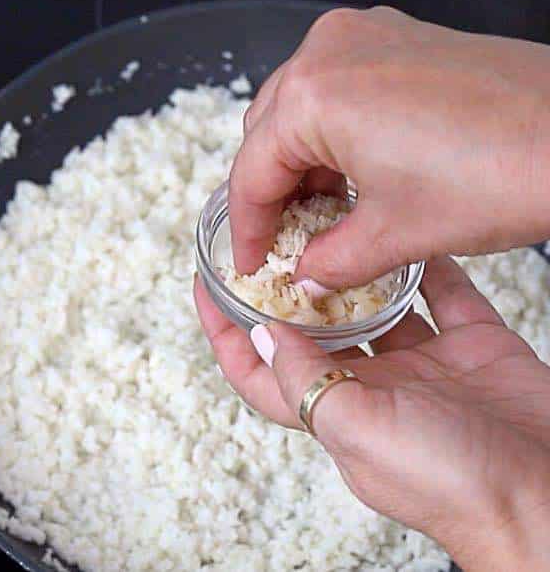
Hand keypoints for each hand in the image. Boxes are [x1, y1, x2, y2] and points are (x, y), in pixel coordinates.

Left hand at [194, 257, 549, 570]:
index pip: (261, 369)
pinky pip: (447, 297)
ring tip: (334, 226)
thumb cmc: (448, 483)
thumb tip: (261, 334)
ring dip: (359, 273)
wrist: (543, 496)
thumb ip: (305, 380)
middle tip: (274, 238)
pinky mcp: (476, 350)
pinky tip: (413, 236)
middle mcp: (374, 388)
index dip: (227, 331)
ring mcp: (426, 369)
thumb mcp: (357, 430)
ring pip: (381, 307)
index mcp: (334, 410)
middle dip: (291, 289)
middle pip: (318, 329)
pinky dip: (430, 267)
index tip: (206, 284)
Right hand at [229, 6, 549, 288]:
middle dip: (272, 190)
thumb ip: (332, 261)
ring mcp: (365, 36)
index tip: (251, 261)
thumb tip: (306, 275)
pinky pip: (339, 84)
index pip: (252, 171)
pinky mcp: (400, 37)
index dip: (248, 229)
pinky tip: (356, 172)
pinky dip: (335, 128)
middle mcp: (328, 51)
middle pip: (267, 131)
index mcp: (313, 95)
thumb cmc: (504, 172)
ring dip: (302, 159)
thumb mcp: (399, 234)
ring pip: (300, 105)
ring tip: (323, 213)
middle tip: (284, 243)